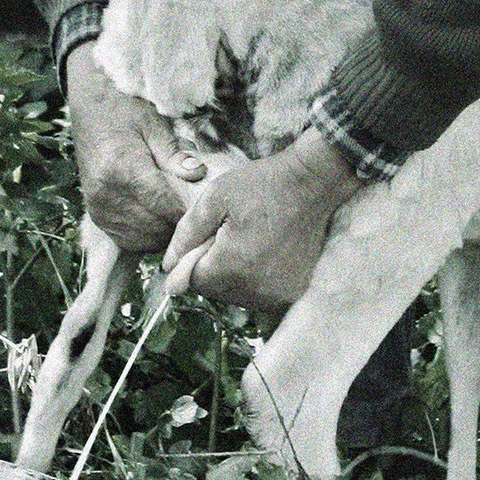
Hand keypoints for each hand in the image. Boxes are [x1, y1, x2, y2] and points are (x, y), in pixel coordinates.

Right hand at [64, 43, 206, 252]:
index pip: (166, 206)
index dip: (190, 210)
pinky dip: (147, 235)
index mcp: (123, 170)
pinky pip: (127, 240)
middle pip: (157, 227)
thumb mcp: (154, 124)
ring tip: (178, 213)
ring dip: (165, 232)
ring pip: (144, 239)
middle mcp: (107, 194)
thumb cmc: (124, 110)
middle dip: (180, 223)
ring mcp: (99, 208)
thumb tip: (198, 174)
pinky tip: (158, 218)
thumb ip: (174, 154)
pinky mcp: (95, 215)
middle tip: (196, 209)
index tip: (207, 207)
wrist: (89, 107)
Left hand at [160, 127, 359, 317]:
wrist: (313, 183)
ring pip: (238, 295)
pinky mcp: (294, 292)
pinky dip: (257, 279)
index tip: (211, 235)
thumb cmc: (263, 186)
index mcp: (232, 267)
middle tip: (231, 234)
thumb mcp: (215, 198)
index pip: (194, 281)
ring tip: (250, 242)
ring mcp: (278, 294)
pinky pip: (261, 295)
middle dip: (215, 267)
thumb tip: (167, 266)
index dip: (195, 258)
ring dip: (236, 275)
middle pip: (216, 291)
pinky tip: (265, 253)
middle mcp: (256, 290)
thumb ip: (186, 234)